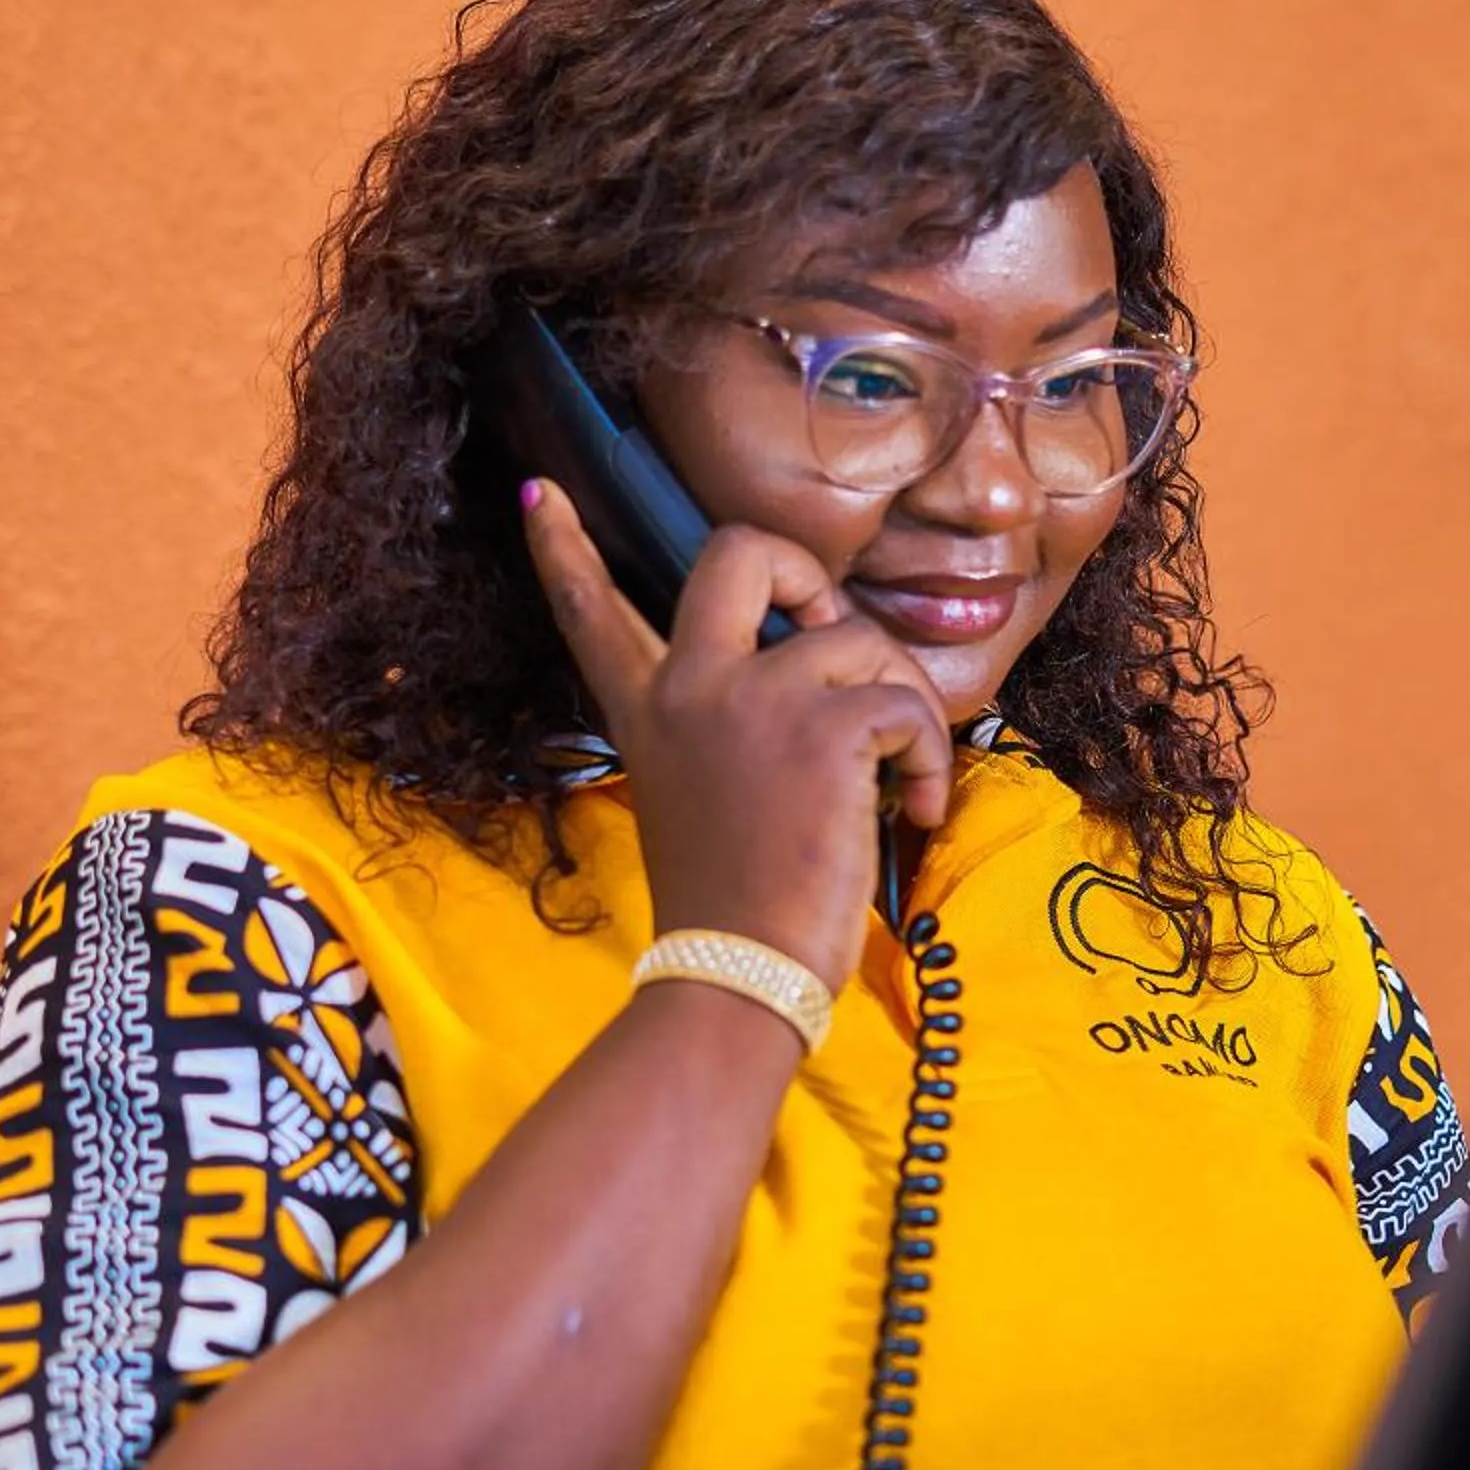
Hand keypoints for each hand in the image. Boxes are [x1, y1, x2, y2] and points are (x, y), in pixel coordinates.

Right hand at [520, 483, 952, 988]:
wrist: (739, 975)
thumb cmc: (732, 906)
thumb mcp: (697, 798)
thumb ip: (727, 728)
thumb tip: (815, 680)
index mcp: (648, 710)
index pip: (593, 612)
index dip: (563, 548)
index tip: (540, 494)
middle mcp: (689, 687)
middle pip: (739, 553)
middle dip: (802, 570)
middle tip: (829, 629)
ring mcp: (754, 701)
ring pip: (854, 635)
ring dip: (899, 700)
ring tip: (901, 774)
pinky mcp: (824, 729)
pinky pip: (907, 706)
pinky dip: (930, 758)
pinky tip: (916, 808)